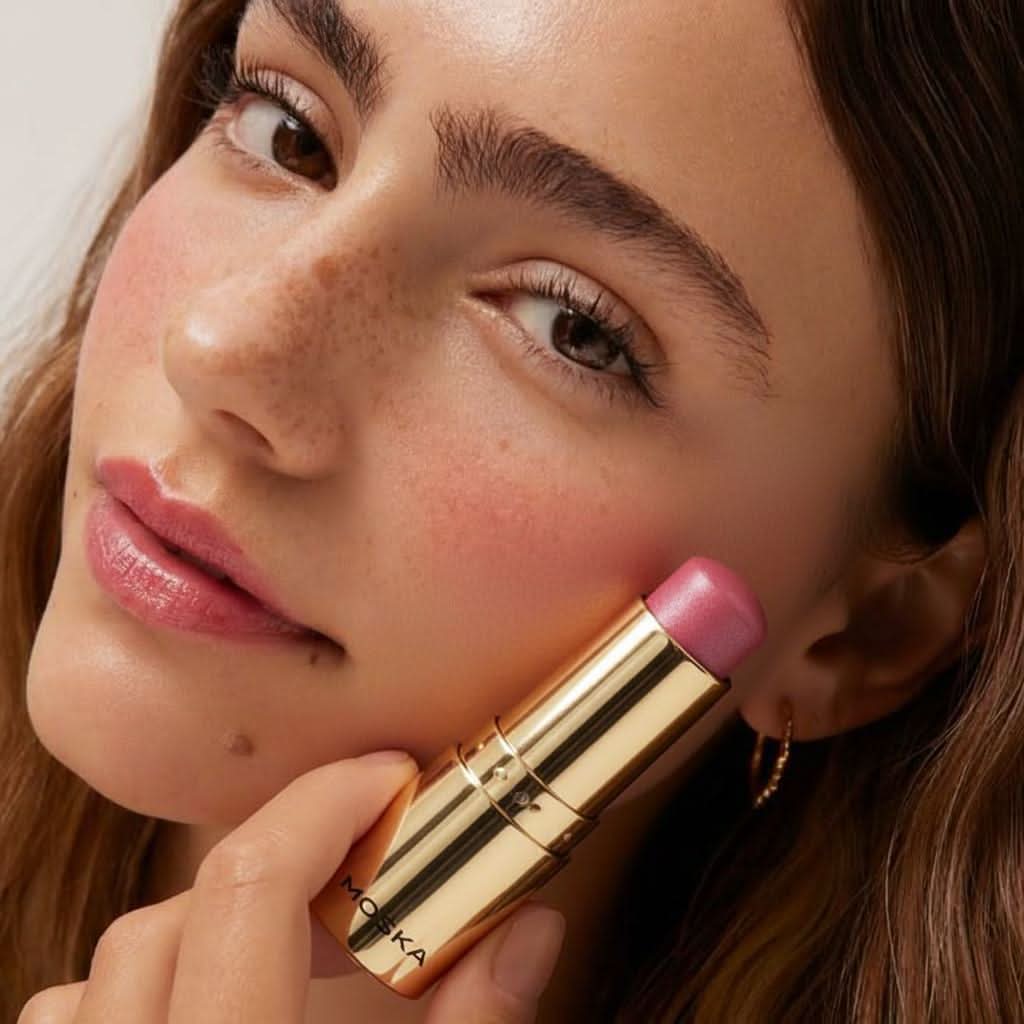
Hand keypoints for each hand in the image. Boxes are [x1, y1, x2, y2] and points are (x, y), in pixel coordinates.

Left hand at [19, 751, 566, 1022]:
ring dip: (194, 930)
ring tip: (285, 950)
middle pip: (172, 917)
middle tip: (363, 877)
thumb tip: (529, 925)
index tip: (392, 782)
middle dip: (277, 867)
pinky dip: (132, 995)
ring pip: (99, 976)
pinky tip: (207, 1010)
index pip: (247, 895)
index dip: (327, 810)